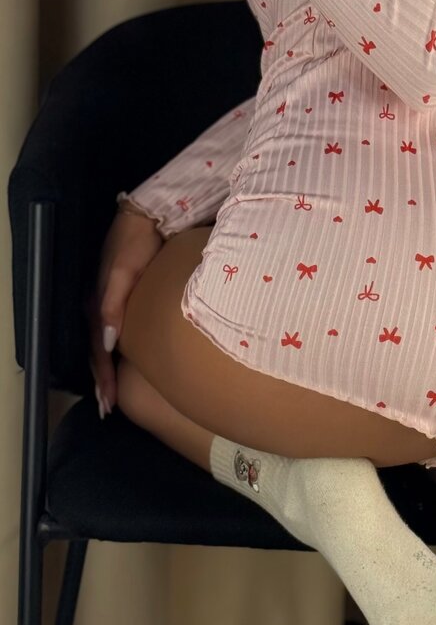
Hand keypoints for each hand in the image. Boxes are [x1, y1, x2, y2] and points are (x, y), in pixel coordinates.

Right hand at [85, 211, 164, 418]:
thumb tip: (109, 343)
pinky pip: (112, 331)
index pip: (98, 348)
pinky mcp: (120, 296)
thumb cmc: (137, 243)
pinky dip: (114, 352)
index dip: (102, 376)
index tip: (108, 401)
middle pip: (97, 351)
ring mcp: (108, 301)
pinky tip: (119, 361)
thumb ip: (114, 305)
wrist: (149, 216)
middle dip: (101, 380)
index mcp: (97, 303)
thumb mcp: (124, 272)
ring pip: (103, 344)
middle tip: (107, 408)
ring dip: (105, 370)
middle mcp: (99, 305)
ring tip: (110, 395)